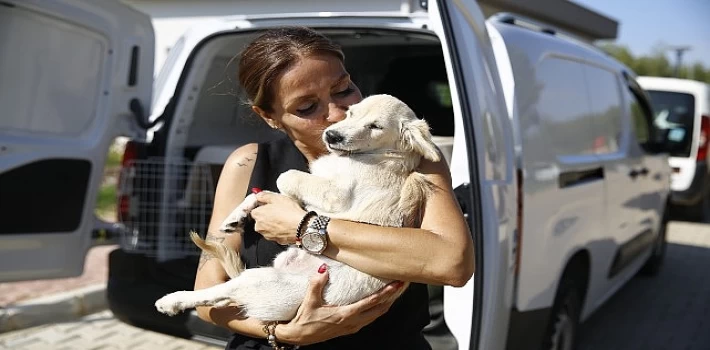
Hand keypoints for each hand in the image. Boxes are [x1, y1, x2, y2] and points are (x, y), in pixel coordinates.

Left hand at [251, 191, 305, 244]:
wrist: (302, 226)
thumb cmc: (289, 211)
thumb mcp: (276, 197)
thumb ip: (264, 196)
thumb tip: (258, 195)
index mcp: (257, 215)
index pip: (254, 210)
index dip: (262, 206)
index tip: (269, 205)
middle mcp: (259, 227)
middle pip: (260, 220)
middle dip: (267, 216)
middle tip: (278, 211)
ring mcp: (267, 235)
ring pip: (267, 228)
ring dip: (273, 224)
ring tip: (284, 218)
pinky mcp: (276, 241)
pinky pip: (276, 234)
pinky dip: (279, 230)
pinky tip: (287, 225)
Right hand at [276, 265, 404, 345]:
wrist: (299, 336)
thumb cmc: (304, 320)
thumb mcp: (309, 301)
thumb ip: (316, 284)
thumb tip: (324, 269)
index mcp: (346, 315)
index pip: (372, 302)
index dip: (386, 292)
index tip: (397, 283)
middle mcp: (353, 322)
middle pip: (380, 309)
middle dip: (392, 297)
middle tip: (402, 285)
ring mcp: (352, 326)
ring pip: (376, 315)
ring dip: (386, 303)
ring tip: (394, 292)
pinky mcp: (349, 328)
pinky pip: (369, 318)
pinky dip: (378, 309)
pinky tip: (378, 302)